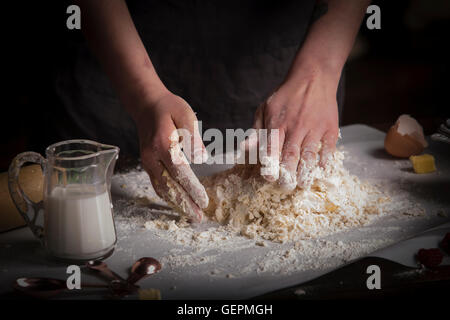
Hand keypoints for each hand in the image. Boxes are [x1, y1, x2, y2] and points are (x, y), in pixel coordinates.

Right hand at [133, 91, 208, 221]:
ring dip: (176, 204)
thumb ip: (193, 137)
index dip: (192, 189)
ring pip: (161, 189)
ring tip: (191, 215)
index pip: (179, 172)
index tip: (204, 201)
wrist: (146, 105)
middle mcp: (152, 157)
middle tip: (199, 217)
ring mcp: (147, 161)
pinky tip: (178, 204)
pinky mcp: (148, 164)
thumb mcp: (185, 114)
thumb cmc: (169, 108)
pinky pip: (157, 184)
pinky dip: (168, 196)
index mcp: (163, 144)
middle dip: (185, 204)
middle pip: (169, 186)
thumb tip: (202, 159)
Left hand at [253, 66, 339, 190]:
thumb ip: (256, 131)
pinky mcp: (330, 127)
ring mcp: (315, 127)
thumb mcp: (265, 108)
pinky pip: (328, 147)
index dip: (270, 163)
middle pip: (291, 154)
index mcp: (278, 123)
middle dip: (288, 173)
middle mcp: (296, 126)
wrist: (313, 76)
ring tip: (303, 184)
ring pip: (310, 154)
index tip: (268, 178)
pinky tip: (321, 169)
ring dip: (306, 171)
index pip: (272, 147)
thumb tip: (244, 150)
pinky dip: (325, 160)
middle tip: (286, 187)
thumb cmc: (286, 96)